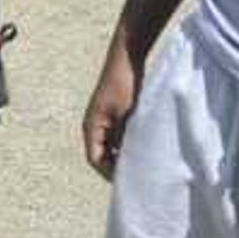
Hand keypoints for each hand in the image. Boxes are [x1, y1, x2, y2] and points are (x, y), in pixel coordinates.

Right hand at [82, 36, 140, 177]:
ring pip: (112, 146)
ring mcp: (105, 120)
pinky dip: (130, 143)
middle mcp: (94, 125)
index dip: (110, 172)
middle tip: (140, 176)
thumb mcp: (127, 115)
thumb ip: (125, 139)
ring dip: (126, 154)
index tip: (131, 180)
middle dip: (119, 165)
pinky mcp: (116, 114)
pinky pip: (120, 136)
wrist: (127, 56)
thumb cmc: (124, 83)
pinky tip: (146, 145)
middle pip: (103, 155)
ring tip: (145, 163)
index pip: (95, 159)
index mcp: (92, 127)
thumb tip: (131, 161)